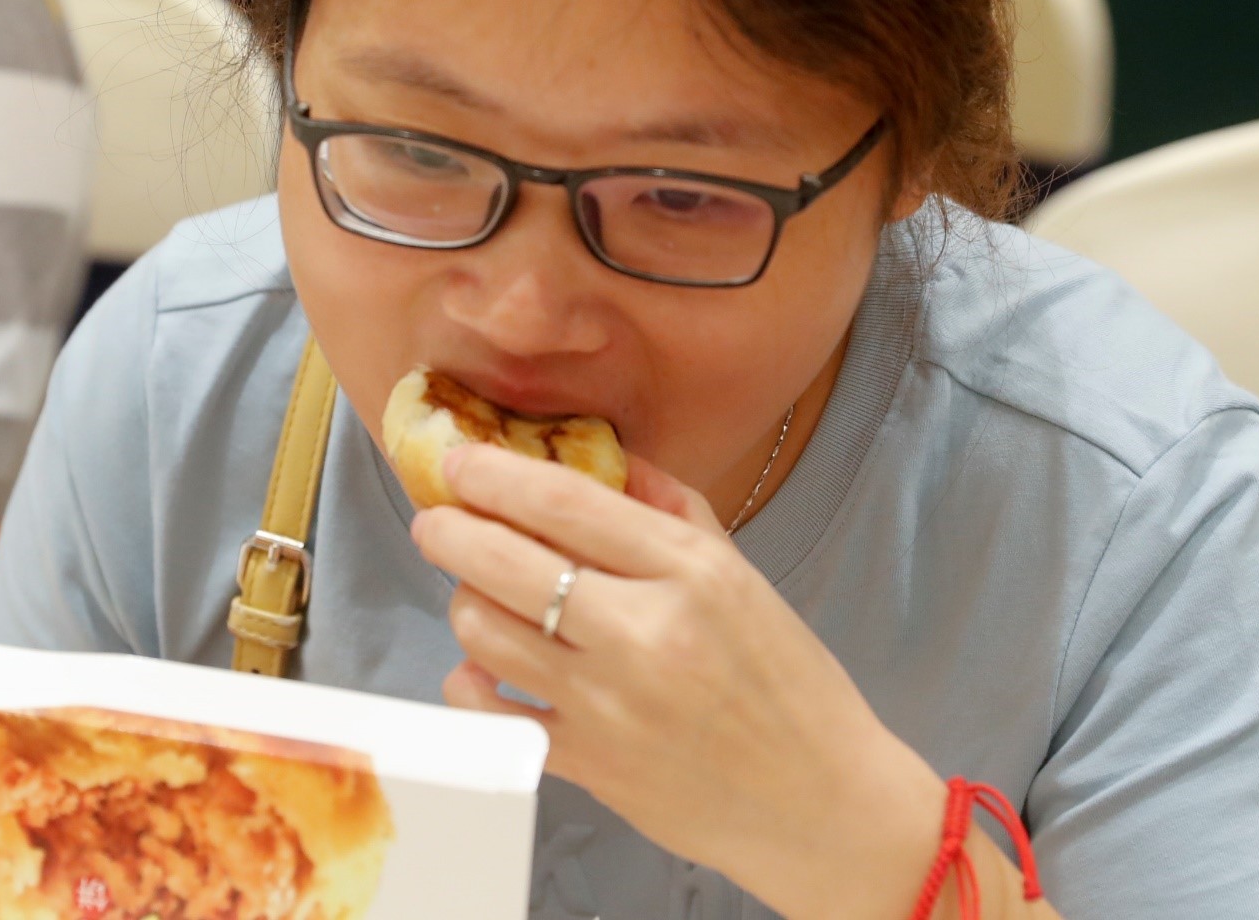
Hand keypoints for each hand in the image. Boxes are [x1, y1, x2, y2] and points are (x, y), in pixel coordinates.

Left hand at [410, 445, 950, 919]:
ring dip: (466, 601)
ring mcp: (609, 703)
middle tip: (436, 521)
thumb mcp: (742, 575)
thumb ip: (670, 508)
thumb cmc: (787, 683)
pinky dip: (469, 683)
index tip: (457, 461)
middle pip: (505, 560)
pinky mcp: (587, 764)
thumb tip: (601, 455)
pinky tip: (483, 669)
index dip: (494, 473)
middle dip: (450, 529)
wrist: (822, 802)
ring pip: (485, 630)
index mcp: (690, 571)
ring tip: (478, 595)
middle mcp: (644, 631)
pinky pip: (489, 713)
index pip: (565, 501)